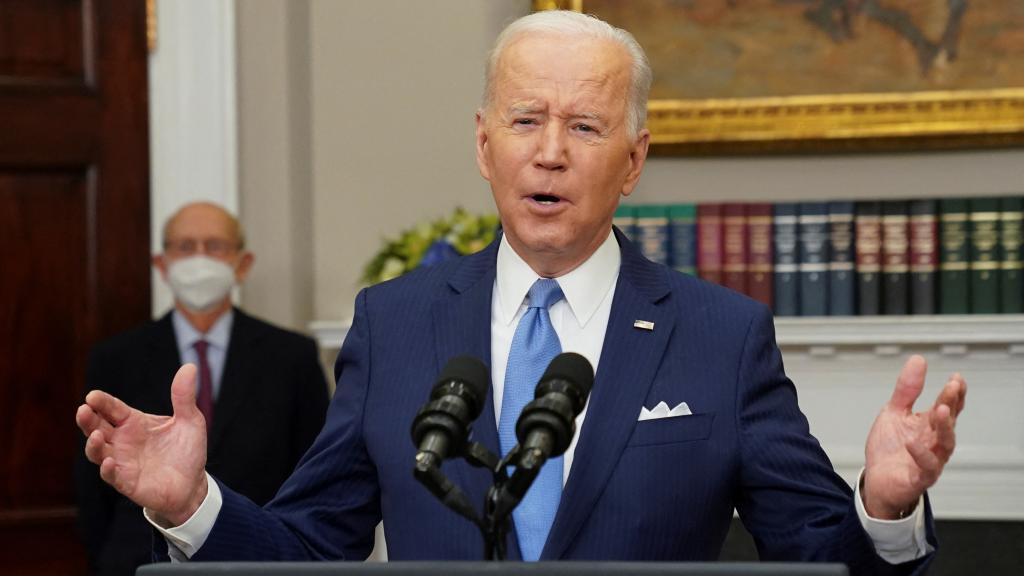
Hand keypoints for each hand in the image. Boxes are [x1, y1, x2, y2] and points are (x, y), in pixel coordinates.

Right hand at [76, 364, 208, 526]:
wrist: (193, 484)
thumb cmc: (187, 451)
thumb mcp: (190, 420)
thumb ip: (184, 396)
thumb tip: (190, 366)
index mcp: (134, 422)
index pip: (112, 409)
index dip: (102, 402)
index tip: (92, 396)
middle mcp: (122, 441)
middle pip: (96, 427)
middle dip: (87, 419)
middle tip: (83, 410)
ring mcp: (122, 462)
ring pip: (98, 452)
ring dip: (93, 444)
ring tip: (96, 435)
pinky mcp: (126, 482)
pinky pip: (111, 476)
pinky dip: (107, 469)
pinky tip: (109, 462)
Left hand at [863, 355, 965, 518]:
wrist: (876, 480)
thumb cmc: (889, 448)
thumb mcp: (894, 412)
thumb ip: (907, 390)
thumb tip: (919, 360)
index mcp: (929, 425)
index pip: (948, 407)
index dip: (954, 394)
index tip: (957, 378)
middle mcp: (934, 442)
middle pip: (948, 422)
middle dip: (951, 404)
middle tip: (952, 387)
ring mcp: (930, 460)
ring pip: (945, 444)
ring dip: (945, 427)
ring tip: (941, 410)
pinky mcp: (919, 477)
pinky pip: (926, 467)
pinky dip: (920, 454)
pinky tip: (911, 441)